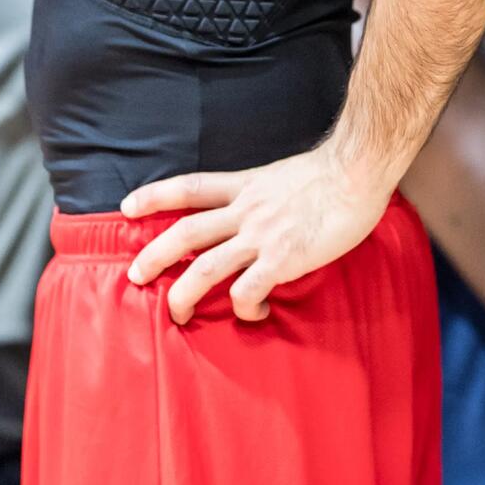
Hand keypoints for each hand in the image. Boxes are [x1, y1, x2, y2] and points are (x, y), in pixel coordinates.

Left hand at [122, 145, 394, 324]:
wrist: (358, 170)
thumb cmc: (330, 175)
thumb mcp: (280, 176)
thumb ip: (260, 195)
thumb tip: (251, 213)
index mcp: (245, 186)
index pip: (190, 187)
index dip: (154, 196)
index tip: (126, 207)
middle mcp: (245, 210)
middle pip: (186, 231)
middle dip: (155, 254)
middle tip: (134, 275)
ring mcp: (262, 235)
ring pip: (206, 266)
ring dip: (183, 292)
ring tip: (173, 313)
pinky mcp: (282, 259)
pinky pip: (248, 290)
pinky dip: (242, 307)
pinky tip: (250, 314)